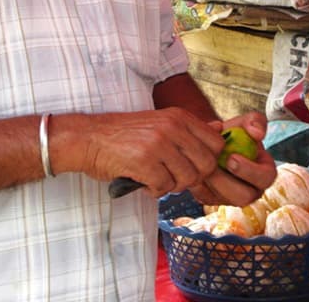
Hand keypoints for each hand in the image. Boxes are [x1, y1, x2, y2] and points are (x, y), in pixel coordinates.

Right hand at [61, 109, 224, 197]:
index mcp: (179, 117)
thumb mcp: (161, 122)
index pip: (217, 144)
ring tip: (155, 178)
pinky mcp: (144, 161)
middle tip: (172, 177)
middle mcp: (172, 127)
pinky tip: (141, 180)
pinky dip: (153, 190)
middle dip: (191, 178)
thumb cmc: (125, 135)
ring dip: (171, 185)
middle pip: (206, 165)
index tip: (192, 167)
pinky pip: (163, 187)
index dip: (208, 162)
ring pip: (186, 179)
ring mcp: (159, 143)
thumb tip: (220, 128)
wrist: (89, 138)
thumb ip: (190, 128)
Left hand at [188, 111, 277, 206]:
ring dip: (211, 183)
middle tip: (213, 166)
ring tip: (200, 163)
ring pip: (223, 200)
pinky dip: (198, 184)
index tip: (232, 158)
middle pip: (244, 197)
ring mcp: (232, 198)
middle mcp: (251, 190)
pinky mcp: (213, 199)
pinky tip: (194, 168)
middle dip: (227, 182)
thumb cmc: (233, 133)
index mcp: (264, 172)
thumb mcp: (244, 122)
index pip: (265, 178)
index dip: (250, 171)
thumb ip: (255, 122)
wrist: (212, 141)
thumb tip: (258, 134)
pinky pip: (205, 198)